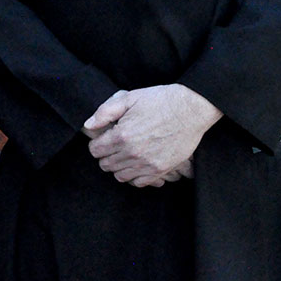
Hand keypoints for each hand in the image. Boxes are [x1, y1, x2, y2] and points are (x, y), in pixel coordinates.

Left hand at [84, 84, 221, 186]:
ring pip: (120, 176)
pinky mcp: (160, 170)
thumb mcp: (130, 98)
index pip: (95, 150)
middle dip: (107, 154)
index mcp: (122, 135)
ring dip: (119, 166)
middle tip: (116, 144)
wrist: (191, 109)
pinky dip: (135, 175)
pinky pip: (138, 182)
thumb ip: (105, 111)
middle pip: (106, 165)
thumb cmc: (161, 100)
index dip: (97, 143)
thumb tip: (88, 125)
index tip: (105, 138)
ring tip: (127, 154)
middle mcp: (132, 153)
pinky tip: (139, 163)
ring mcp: (147, 164)